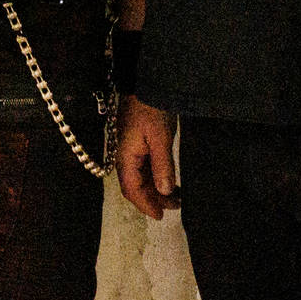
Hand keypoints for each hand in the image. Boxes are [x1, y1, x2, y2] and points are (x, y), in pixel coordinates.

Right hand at [118, 96, 180, 219]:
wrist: (148, 83)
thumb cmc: (152, 108)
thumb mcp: (161, 138)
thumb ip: (162, 166)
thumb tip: (165, 191)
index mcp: (125, 157)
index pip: (132, 189)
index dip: (145, 204)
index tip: (160, 216)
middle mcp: (123, 156)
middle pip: (135, 185)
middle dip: (153, 198)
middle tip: (176, 206)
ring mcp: (129, 149)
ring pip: (140, 177)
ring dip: (155, 188)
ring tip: (177, 196)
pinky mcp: (136, 143)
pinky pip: (143, 167)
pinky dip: (155, 176)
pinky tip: (169, 179)